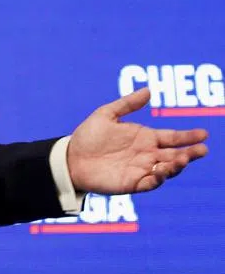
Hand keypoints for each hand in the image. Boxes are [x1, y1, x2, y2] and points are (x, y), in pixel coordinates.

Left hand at [67, 87, 208, 193]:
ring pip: (167, 170)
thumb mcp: (106, 115)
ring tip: (182, 159)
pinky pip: (150, 183)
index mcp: (145, 138)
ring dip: (177, 165)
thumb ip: (127, 104)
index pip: (172, 137)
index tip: (203, 134)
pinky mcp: (132, 183)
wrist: (70, 158)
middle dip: (190, 153)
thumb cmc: (88, 136)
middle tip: (202, 149)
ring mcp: (141, 169)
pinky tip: (161, 171)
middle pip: (175, 155)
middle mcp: (148, 154)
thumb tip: (149, 90)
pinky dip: (158, 178)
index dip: (188, 136)